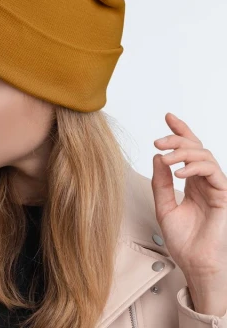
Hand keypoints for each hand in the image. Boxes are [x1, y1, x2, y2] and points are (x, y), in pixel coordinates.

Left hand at [152, 112, 226, 314]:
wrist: (193, 262)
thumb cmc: (181, 238)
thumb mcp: (163, 205)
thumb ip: (160, 182)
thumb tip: (157, 157)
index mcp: (190, 181)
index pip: (187, 150)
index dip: (180, 131)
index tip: (168, 116)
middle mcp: (203, 181)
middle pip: (195, 148)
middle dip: (177, 138)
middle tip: (159, 140)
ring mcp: (214, 187)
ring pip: (204, 156)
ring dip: (183, 152)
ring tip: (165, 157)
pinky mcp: (222, 195)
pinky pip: (213, 172)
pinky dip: (195, 168)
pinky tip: (178, 172)